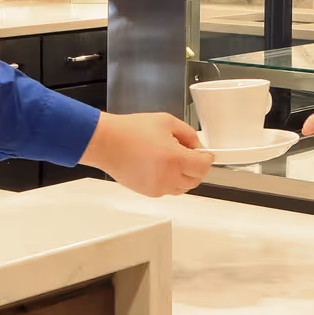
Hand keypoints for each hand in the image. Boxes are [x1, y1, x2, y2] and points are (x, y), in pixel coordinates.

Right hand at [79, 112, 215, 197]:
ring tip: (171, 159)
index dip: (206, 158)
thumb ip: (188, 134)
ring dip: (184, 175)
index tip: (205, 154)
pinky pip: (168, 190)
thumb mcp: (166, 121)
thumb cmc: (130, 131)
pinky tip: (160, 166)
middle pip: (196, 179)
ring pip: (183, 187)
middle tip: (188, 153)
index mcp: (175, 159)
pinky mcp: (148, 192)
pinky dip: (170, 181)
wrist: (106, 143)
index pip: (203, 166)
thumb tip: (198, 146)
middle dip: (196, 167)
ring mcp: (158, 187)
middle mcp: (168, 177)